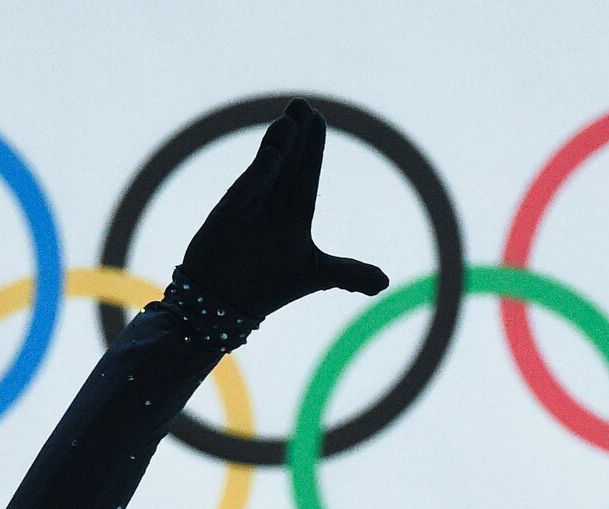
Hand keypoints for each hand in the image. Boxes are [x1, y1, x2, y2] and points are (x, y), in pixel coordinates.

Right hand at [180, 98, 389, 319]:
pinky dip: (261, 169)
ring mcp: (249, 206)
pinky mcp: (227, 211)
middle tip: (303, 104)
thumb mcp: (315, 276)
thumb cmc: (268, 288)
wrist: (224, 304)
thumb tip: (384, 283)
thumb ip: (349, 273)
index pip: (308, 175)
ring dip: (280, 142)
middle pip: (289, 163)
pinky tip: (275, 147)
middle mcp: (272, 205)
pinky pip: (247, 186)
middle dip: (298, 134)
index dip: (313, 147)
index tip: (318, 118)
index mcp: (295, 215)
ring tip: (291, 117)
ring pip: (269, 168)